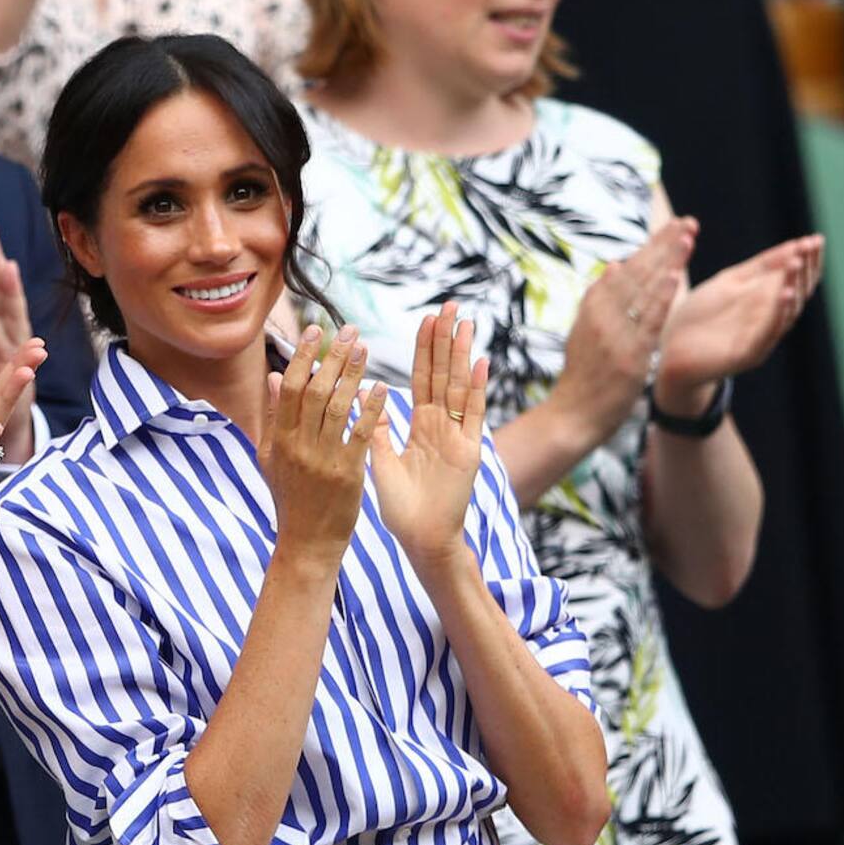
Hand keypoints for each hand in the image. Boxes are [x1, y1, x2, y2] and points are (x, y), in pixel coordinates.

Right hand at [258, 325, 386, 575]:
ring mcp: (323, 460)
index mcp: (280, 439)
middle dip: (332, 357)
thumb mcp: (271, 457)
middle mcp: (298, 446)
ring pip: (338, 407)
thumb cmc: (290, 498)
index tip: (316, 330)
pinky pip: (360, 435)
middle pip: (315, 391)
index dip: (303, 356)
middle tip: (348, 330)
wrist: (306, 543)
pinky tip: (383, 388)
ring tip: (366, 348)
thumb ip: (274, 416)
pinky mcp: (347, 475)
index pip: (291, 388)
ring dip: (352, 375)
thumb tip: (275, 376)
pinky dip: (371, 409)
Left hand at [369, 302, 488, 578]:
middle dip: (446, 340)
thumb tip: (362, 395)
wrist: (422, 540)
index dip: (424, 349)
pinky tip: (481, 362)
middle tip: (450, 305)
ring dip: (462, 355)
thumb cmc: (402, 507)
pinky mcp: (469, 452)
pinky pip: (473, 415)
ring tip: (466, 322)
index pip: (421, 379)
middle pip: (443, 374)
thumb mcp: (381, 461)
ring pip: (460, 387)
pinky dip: (478, 389)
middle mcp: (441, 426)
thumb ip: (377, 428)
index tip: (425, 319)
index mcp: (420, 426)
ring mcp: (458, 436)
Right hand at [550, 216, 692, 443]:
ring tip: (686, 237)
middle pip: (635, 273)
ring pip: (643, 291)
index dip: (649, 247)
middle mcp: (600, 317)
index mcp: (590, 310)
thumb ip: (599, 301)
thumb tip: (614, 265)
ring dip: (666, 262)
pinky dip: (659, 298)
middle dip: (662, 245)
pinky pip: (647, 322)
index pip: (624, 270)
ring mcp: (613, 336)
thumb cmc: (582, 379)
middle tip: (687, 221)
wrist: (571, 417)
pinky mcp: (627, 356)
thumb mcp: (583, 333)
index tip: (671, 227)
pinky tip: (674, 277)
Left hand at [653, 233, 823, 414]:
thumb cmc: (699, 316)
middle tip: (809, 248)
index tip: (816, 238)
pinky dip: (777, 316)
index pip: (795, 278)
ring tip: (795, 265)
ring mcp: (759, 339)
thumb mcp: (730, 283)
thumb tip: (795, 244)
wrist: (669, 352)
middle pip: (796, 293)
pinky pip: (766, 335)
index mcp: (766, 302)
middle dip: (803, 269)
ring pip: (785, 313)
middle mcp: (769, 321)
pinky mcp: (745, 355)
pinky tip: (784, 295)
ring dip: (792, 287)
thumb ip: (760, 267)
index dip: (807, 259)